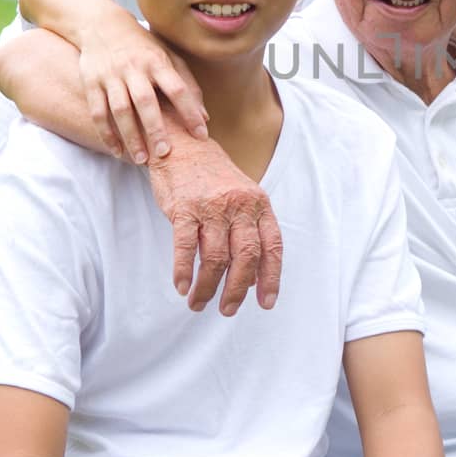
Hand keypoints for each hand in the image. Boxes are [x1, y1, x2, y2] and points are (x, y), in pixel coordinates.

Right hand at [78, 10, 207, 162]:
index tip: (201, 134)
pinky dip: (106, 133)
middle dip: (156, 129)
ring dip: (131, 136)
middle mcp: (134, 68)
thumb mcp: (169, 56)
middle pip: (145, 101)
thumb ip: (188, 84)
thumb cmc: (143, 46)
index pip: (178, 88)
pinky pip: (98, 111)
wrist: (101, 24)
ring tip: (142, 159)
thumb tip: (204, 117)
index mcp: (157, 61)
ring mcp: (111, 76)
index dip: (190, 111)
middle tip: (165, 154)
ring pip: (120, 110)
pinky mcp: (92, 82)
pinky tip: (117, 150)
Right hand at [147, 129, 282, 314]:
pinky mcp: (184, 208)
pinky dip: (184, 271)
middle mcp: (239, 205)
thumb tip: (254, 279)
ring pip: (216, 256)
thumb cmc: (214, 179)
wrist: (183, 146)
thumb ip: (250, 235)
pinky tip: (183, 287)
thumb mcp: (242, 200)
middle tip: (228, 310)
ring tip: (199, 303)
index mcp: (259, 204)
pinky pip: (187, 247)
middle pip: (246, 256)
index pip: (272, 246)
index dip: (271, 277)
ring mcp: (212, 206)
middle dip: (237, 289)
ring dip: (207, 286)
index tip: (266, 303)